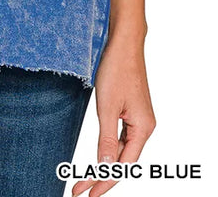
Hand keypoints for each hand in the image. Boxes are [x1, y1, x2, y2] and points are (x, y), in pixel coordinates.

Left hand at [72, 32, 155, 196]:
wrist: (123, 43)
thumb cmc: (116, 69)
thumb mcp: (107, 106)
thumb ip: (106, 138)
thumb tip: (105, 167)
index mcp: (143, 128)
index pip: (123, 166)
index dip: (106, 182)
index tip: (88, 194)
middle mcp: (144, 126)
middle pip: (123, 161)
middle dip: (102, 177)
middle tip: (80, 190)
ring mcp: (138, 119)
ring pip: (122, 150)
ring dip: (104, 164)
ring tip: (85, 179)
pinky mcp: (130, 111)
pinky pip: (121, 137)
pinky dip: (109, 149)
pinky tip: (99, 157)